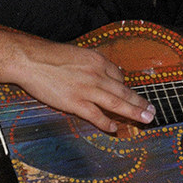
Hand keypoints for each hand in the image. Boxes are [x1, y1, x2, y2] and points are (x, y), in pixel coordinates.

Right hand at [14, 40, 154, 132]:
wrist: (30, 59)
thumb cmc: (49, 56)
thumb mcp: (76, 54)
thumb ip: (89, 65)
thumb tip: (98, 73)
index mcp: (97, 61)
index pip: (118, 75)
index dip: (125, 87)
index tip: (131, 95)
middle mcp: (97, 74)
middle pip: (124, 90)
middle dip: (140, 102)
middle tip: (152, 111)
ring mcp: (87, 89)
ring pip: (117, 103)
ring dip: (133, 112)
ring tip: (145, 119)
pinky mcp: (75, 102)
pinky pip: (96, 115)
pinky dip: (106, 122)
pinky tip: (113, 128)